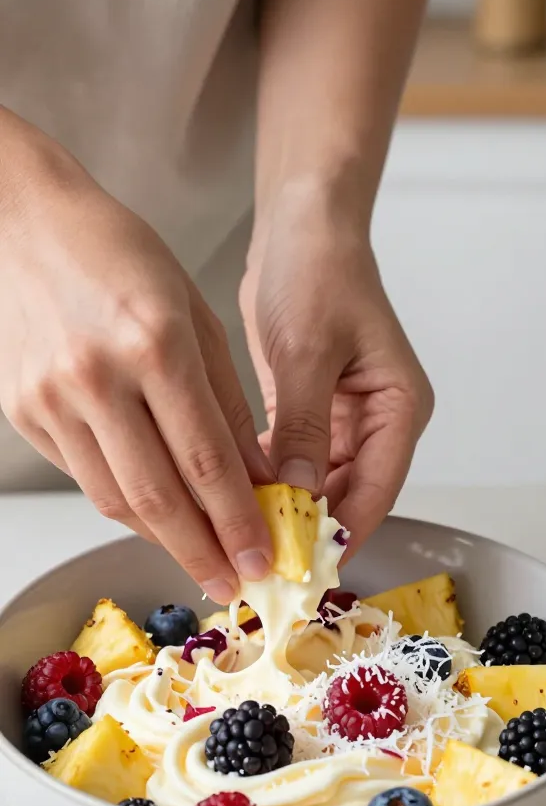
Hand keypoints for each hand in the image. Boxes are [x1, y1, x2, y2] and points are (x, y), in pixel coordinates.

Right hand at [0, 135, 272, 602]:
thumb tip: (256, 475)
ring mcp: (51, 397)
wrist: (23, 222)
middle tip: (232, 584)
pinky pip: (83, 476)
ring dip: (162, 537)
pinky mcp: (23, 411)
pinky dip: (124, 503)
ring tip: (198, 558)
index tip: (261, 558)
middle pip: (158, 495)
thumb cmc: (118, 253)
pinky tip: (154, 514)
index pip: (206, 459)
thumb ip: (227, 400)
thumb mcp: (194, 312)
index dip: (236, 520)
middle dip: (201, 551)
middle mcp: (97, 377)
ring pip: (115, 497)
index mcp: (153, 342)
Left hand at [240, 191, 432, 553]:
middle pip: (351, 495)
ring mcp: (349, 418)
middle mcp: (381, 420)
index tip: (299, 566)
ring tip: (247, 534)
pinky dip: (275, 480)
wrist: (303, 227)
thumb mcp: (307, 352)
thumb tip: (299, 496)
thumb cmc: (317, 273)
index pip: (376, 491)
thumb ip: (304, 428)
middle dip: (309, 528)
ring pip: (322, 485)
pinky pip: (300, 461)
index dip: (340, 533)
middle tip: (261, 557)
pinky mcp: (316, 411)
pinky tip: (242, 496)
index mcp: (399, 407)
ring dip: (289, 508)